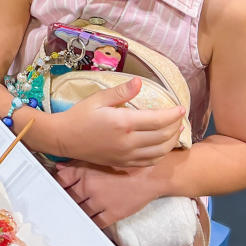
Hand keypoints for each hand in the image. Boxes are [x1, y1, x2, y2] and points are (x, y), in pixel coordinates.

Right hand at [53, 77, 184, 166]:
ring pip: (160, 151)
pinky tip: (162, 146)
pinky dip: (161, 154)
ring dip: (172, 141)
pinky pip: (149, 161)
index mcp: (124, 123)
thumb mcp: (98, 99)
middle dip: (176, 126)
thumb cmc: (79, 115)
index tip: (181, 107)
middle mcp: (129, 142)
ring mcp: (127, 155)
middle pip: (164, 136)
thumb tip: (139, 82)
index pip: (158, 120)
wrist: (64, 139)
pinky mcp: (123, 163)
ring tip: (176, 131)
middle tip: (180, 117)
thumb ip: (121, 92)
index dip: (173, 114)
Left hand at [55, 161, 159, 228]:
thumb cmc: (123, 165)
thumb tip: (59, 168)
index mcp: (84, 172)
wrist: (148, 175)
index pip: (60, 181)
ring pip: (80, 211)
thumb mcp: (98, 159)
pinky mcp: (112, 214)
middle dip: (65, 200)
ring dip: (76, 211)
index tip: (54, 188)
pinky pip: (95, 222)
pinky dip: (90, 222)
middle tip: (61, 202)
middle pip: (68, 197)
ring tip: (73, 211)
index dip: (55, 185)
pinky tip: (88, 220)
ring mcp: (100, 202)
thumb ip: (76, 164)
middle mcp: (89, 187)